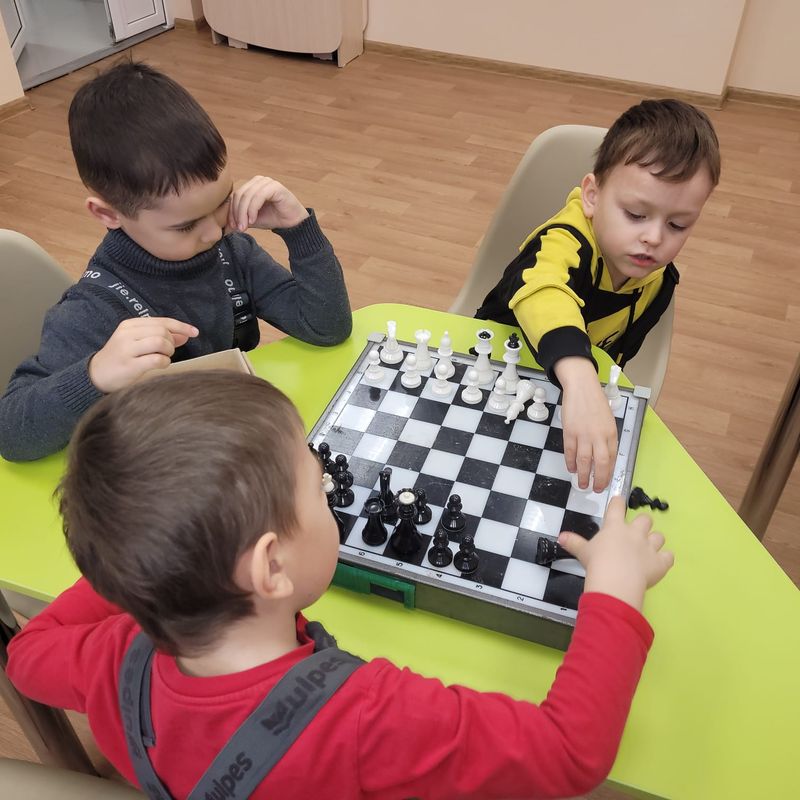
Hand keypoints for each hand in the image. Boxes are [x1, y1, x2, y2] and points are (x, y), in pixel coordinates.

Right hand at [89, 318, 198, 392]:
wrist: (96, 375)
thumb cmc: (122, 358)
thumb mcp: (138, 342)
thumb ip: (160, 337)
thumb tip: (185, 334)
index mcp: (130, 325)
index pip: (162, 321)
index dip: (181, 326)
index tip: (195, 332)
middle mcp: (128, 334)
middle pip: (163, 331)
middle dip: (172, 342)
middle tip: (167, 352)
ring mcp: (127, 349)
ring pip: (161, 342)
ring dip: (168, 352)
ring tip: (163, 358)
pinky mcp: (129, 365)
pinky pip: (156, 360)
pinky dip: (164, 363)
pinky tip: (160, 365)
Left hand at [227, 176, 308, 232]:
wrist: (293, 223)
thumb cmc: (274, 218)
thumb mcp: (252, 219)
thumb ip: (240, 218)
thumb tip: (226, 227)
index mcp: (252, 186)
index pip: (236, 196)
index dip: (231, 211)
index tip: (232, 226)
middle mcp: (258, 181)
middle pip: (240, 195)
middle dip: (237, 213)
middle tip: (239, 228)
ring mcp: (266, 182)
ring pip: (247, 196)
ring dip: (244, 213)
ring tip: (245, 226)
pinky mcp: (274, 187)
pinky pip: (258, 196)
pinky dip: (253, 209)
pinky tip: (253, 220)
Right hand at [555, 357, 617, 491]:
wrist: (582, 388)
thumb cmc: (595, 403)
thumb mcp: (607, 420)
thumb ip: (606, 437)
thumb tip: (603, 456)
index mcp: (611, 433)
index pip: (612, 458)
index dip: (609, 473)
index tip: (606, 482)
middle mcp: (599, 436)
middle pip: (601, 463)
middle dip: (599, 480)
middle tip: (596, 489)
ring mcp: (583, 434)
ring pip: (584, 461)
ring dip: (583, 475)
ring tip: (582, 484)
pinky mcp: (570, 432)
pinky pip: (570, 452)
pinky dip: (570, 463)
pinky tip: (572, 469)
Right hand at [558, 495, 673, 611]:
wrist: (616, 581)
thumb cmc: (597, 563)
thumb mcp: (582, 552)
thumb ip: (573, 542)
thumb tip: (560, 537)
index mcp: (615, 527)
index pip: (617, 507)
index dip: (618, 503)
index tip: (618, 501)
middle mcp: (634, 533)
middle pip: (645, 519)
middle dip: (642, 523)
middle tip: (635, 533)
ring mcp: (649, 547)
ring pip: (659, 537)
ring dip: (654, 541)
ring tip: (648, 549)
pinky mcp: (660, 562)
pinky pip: (668, 556)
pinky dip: (665, 559)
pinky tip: (660, 562)